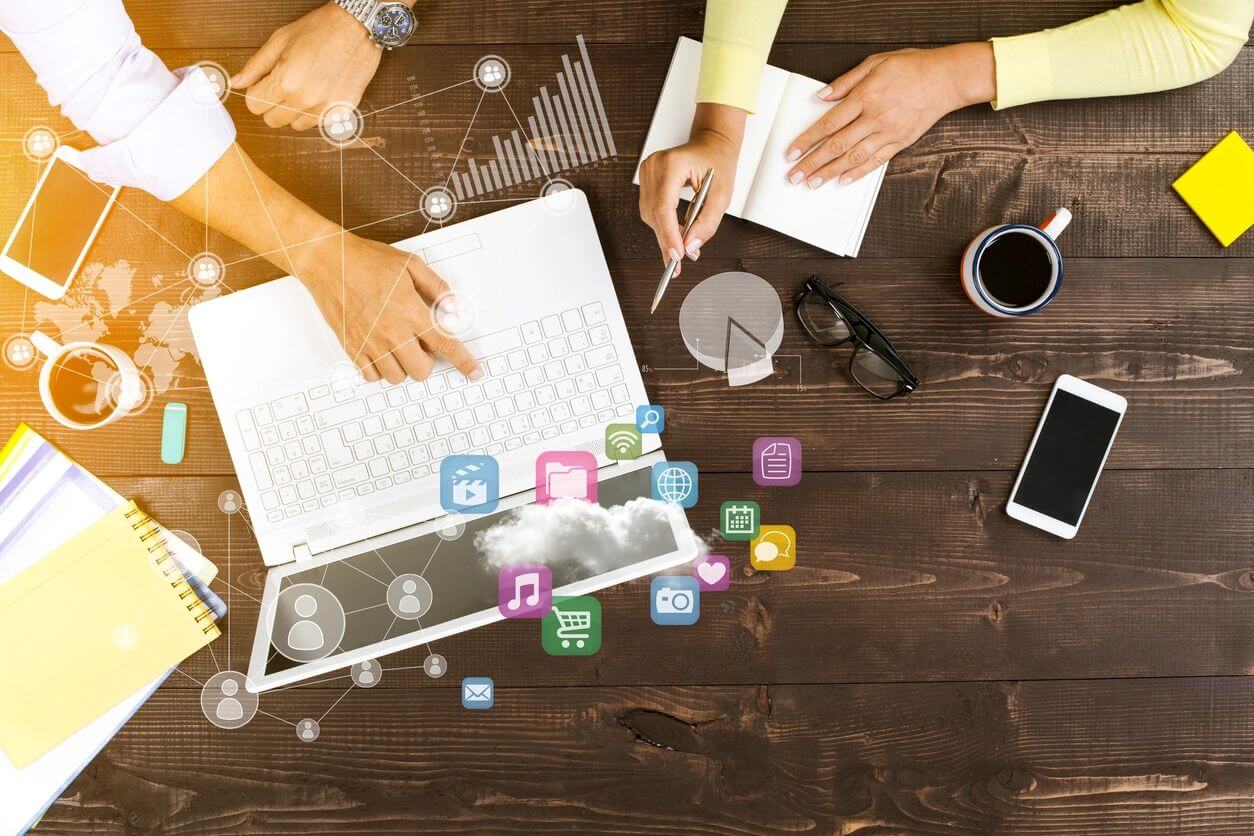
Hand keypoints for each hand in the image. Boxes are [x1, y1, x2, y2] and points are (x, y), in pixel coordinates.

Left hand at [231, 3, 383, 130]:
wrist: (357, 29)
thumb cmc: (320, 30)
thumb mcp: (280, 40)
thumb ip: (256, 66)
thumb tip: (236, 82)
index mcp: (286, 81)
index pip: (254, 106)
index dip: (257, 93)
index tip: (265, 84)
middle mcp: (304, 100)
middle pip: (272, 121)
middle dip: (273, 105)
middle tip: (284, 86)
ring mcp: (324, 109)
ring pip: (295, 125)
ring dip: (295, 112)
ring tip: (305, 88)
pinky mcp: (341, 113)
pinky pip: (318, 124)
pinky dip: (316, 113)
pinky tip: (321, 92)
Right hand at [292, 231, 482, 384]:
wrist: (328, 261)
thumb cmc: (367, 260)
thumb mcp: (410, 264)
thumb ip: (436, 287)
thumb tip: (455, 308)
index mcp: (410, 311)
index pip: (444, 345)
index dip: (463, 362)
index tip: (474, 372)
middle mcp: (391, 331)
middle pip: (421, 370)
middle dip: (426, 362)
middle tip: (420, 344)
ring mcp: (369, 342)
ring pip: (396, 377)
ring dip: (403, 366)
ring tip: (398, 345)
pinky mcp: (351, 346)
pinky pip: (371, 376)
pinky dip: (379, 369)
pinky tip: (380, 351)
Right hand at [637, 103, 744, 270]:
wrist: (711, 144)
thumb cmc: (717, 163)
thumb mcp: (722, 195)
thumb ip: (707, 223)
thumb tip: (691, 247)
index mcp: (672, 164)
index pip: (664, 207)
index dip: (669, 235)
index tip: (676, 256)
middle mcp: (654, 166)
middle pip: (654, 214)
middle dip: (667, 240)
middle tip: (680, 262)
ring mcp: (647, 171)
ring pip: (649, 216)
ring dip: (664, 234)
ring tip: (681, 248)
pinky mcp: (646, 179)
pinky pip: (650, 210)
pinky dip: (662, 225)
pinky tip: (675, 234)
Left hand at [785, 42, 994, 186]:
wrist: (946, 79)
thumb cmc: (912, 67)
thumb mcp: (875, 63)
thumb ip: (846, 81)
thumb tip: (822, 96)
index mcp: (865, 97)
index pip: (828, 123)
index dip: (808, 140)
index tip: (792, 152)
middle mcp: (875, 118)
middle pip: (836, 145)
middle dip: (812, 162)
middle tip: (794, 175)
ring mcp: (888, 132)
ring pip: (853, 157)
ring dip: (830, 172)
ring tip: (812, 182)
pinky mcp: (900, 142)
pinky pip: (875, 161)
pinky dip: (857, 173)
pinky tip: (842, 180)